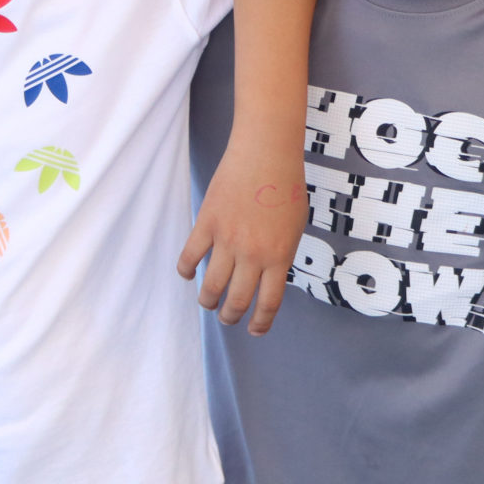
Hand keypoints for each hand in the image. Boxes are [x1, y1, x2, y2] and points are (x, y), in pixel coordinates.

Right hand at [177, 132, 305, 332]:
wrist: (266, 153)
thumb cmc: (286, 186)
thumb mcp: (296, 227)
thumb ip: (282, 254)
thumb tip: (269, 276)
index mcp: (279, 257)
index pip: (268, 303)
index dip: (260, 323)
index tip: (254, 330)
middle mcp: (253, 254)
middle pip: (237, 301)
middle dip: (230, 316)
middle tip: (227, 318)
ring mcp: (228, 240)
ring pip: (211, 285)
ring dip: (208, 301)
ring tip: (207, 303)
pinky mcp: (207, 223)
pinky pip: (191, 256)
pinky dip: (186, 270)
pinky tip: (188, 274)